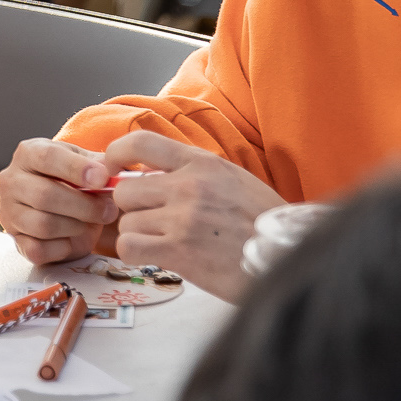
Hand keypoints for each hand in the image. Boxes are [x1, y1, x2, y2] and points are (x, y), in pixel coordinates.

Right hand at [0, 137, 118, 265]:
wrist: (65, 208)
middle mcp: (11, 181)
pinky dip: (62, 248)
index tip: (102, 179)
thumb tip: (112, 174)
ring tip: (89, 222)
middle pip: (44, 195)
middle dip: (84, 206)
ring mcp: (9, 212)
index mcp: (28, 154)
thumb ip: (101, 165)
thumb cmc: (75, 182)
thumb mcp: (88, 164)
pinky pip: (39, 250)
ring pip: (42, 225)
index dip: (77, 169)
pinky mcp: (15, 240)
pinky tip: (71, 238)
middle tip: (108, 210)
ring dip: (76, 226)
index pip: (47, 157)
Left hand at [104, 130, 282, 300]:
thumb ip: (193, 172)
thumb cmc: (262, 222)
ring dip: (140, 235)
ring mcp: (183, 218)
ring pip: (127, 222)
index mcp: (203, 163)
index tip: (111, 169)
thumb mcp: (233, 180)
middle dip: (134, 209)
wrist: (289, 258)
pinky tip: (159, 257)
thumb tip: (146, 172)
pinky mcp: (179, 250)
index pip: (140, 142)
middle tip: (156, 222)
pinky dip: (137, 254)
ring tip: (169, 242)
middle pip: (125, 190)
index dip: (115, 154)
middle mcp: (190, 186)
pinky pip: (129, 246)